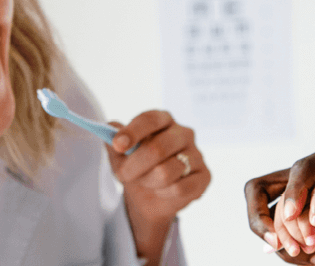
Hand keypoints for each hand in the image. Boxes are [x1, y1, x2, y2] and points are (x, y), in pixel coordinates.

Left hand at [107, 110, 209, 265]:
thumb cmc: (136, 168)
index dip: (133, 131)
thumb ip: (113, 140)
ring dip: (148, 182)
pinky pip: (179, 188)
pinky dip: (164, 193)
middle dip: (134, 166)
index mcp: (163, 120)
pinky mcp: (204, 176)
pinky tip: (163, 191)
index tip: (118, 145)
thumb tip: (110, 129)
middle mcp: (184, 133)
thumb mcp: (119, 155)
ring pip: (166, 172)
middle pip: (158, 148)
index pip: (151, 119)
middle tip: (123, 175)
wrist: (151, 197)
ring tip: (146, 182)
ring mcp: (197, 154)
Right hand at [245, 139, 314, 263]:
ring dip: (284, 237)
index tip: (290, 216)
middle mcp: (312, 173)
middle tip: (278, 243)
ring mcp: (304, 194)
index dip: (293, 191)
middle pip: (264, 188)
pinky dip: (295, 247)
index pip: (302, 169)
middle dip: (263, 217)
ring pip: (271, 214)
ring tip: (310, 252)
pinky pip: (284, 231)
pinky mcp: (303, 214)